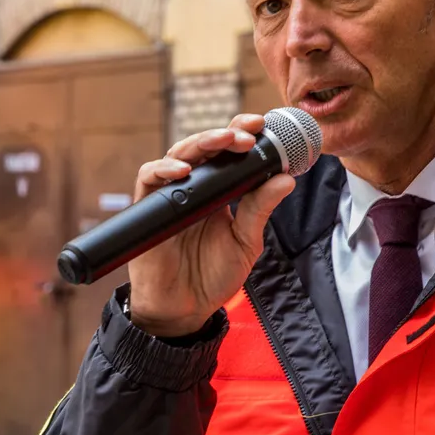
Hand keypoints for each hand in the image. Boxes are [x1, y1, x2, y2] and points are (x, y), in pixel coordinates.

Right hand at [127, 114, 296, 337]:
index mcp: (219, 191)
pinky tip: (183, 171)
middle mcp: (194, 187)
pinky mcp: (149, 208)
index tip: (263, 125)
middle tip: (248, 132)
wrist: (185, 309)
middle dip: (226, 133)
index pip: (228, 153)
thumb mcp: (246, 242)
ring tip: (224, 141)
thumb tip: (285, 179)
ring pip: (178, 154)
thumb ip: (260, 210)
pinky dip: (164, 169)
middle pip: (204, 146)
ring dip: (201, 143)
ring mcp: (170, 195)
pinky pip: (149, 178)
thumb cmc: (213, 275)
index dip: (242, 135)